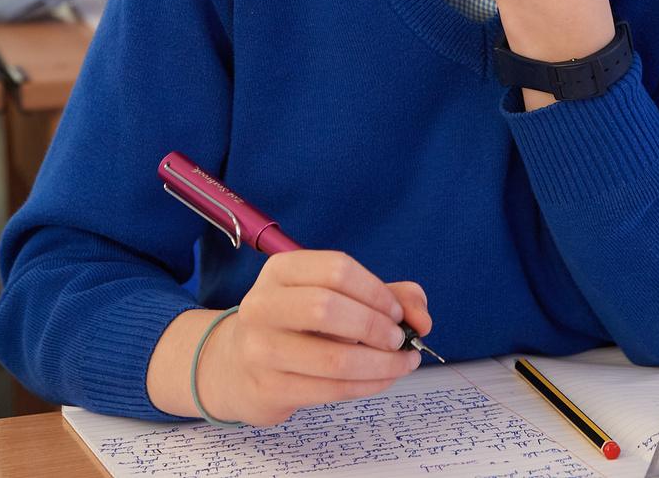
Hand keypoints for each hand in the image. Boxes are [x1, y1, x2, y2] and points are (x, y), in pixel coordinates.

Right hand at [187, 252, 428, 425]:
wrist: (237, 366)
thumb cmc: (298, 325)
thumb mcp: (335, 297)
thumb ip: (386, 296)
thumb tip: (422, 317)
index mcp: (281, 270)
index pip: (336, 269)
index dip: (376, 291)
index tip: (397, 311)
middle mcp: (263, 305)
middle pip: (327, 308)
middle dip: (375, 325)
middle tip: (398, 339)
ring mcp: (260, 349)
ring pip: (332, 357)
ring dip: (380, 363)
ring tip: (402, 362)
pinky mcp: (268, 388)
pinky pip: (330, 389)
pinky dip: (368, 385)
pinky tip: (382, 379)